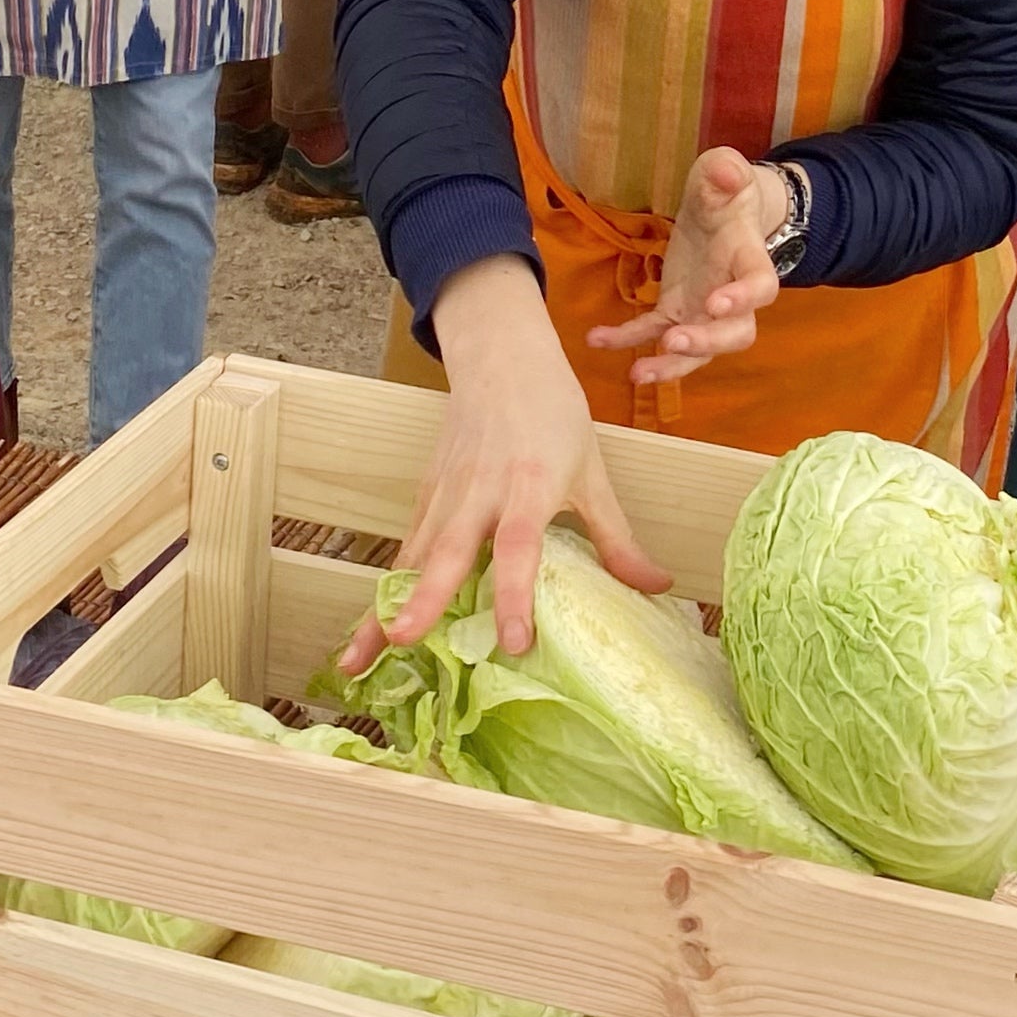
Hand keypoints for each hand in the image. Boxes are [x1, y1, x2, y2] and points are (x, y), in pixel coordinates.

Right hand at [336, 255, 669, 671]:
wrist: (503, 358)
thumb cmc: (554, 414)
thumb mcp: (593, 472)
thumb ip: (617, 537)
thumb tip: (657, 588)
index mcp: (528, 485)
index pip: (519, 546)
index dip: (515, 596)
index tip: (515, 644)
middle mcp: (479, 491)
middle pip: (447, 550)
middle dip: (423, 598)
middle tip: (402, 641)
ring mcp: (445, 493)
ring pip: (412, 555)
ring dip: (385, 604)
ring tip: (359, 658)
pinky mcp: (425, 494)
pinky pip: (406, 548)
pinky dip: (388, 588)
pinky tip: (372, 631)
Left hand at [585, 147, 785, 386]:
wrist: (720, 211)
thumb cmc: (726, 192)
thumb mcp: (725, 173)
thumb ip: (727, 173)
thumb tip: (726, 172)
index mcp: (749, 260)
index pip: (760, 286)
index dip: (743, 299)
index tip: (715, 304)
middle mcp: (731, 296)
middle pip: (735, 334)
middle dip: (706, 343)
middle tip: (674, 341)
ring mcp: (702, 310)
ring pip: (696, 351)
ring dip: (670, 365)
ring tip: (637, 373)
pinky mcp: (674, 310)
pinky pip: (651, 332)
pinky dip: (625, 339)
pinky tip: (597, 339)